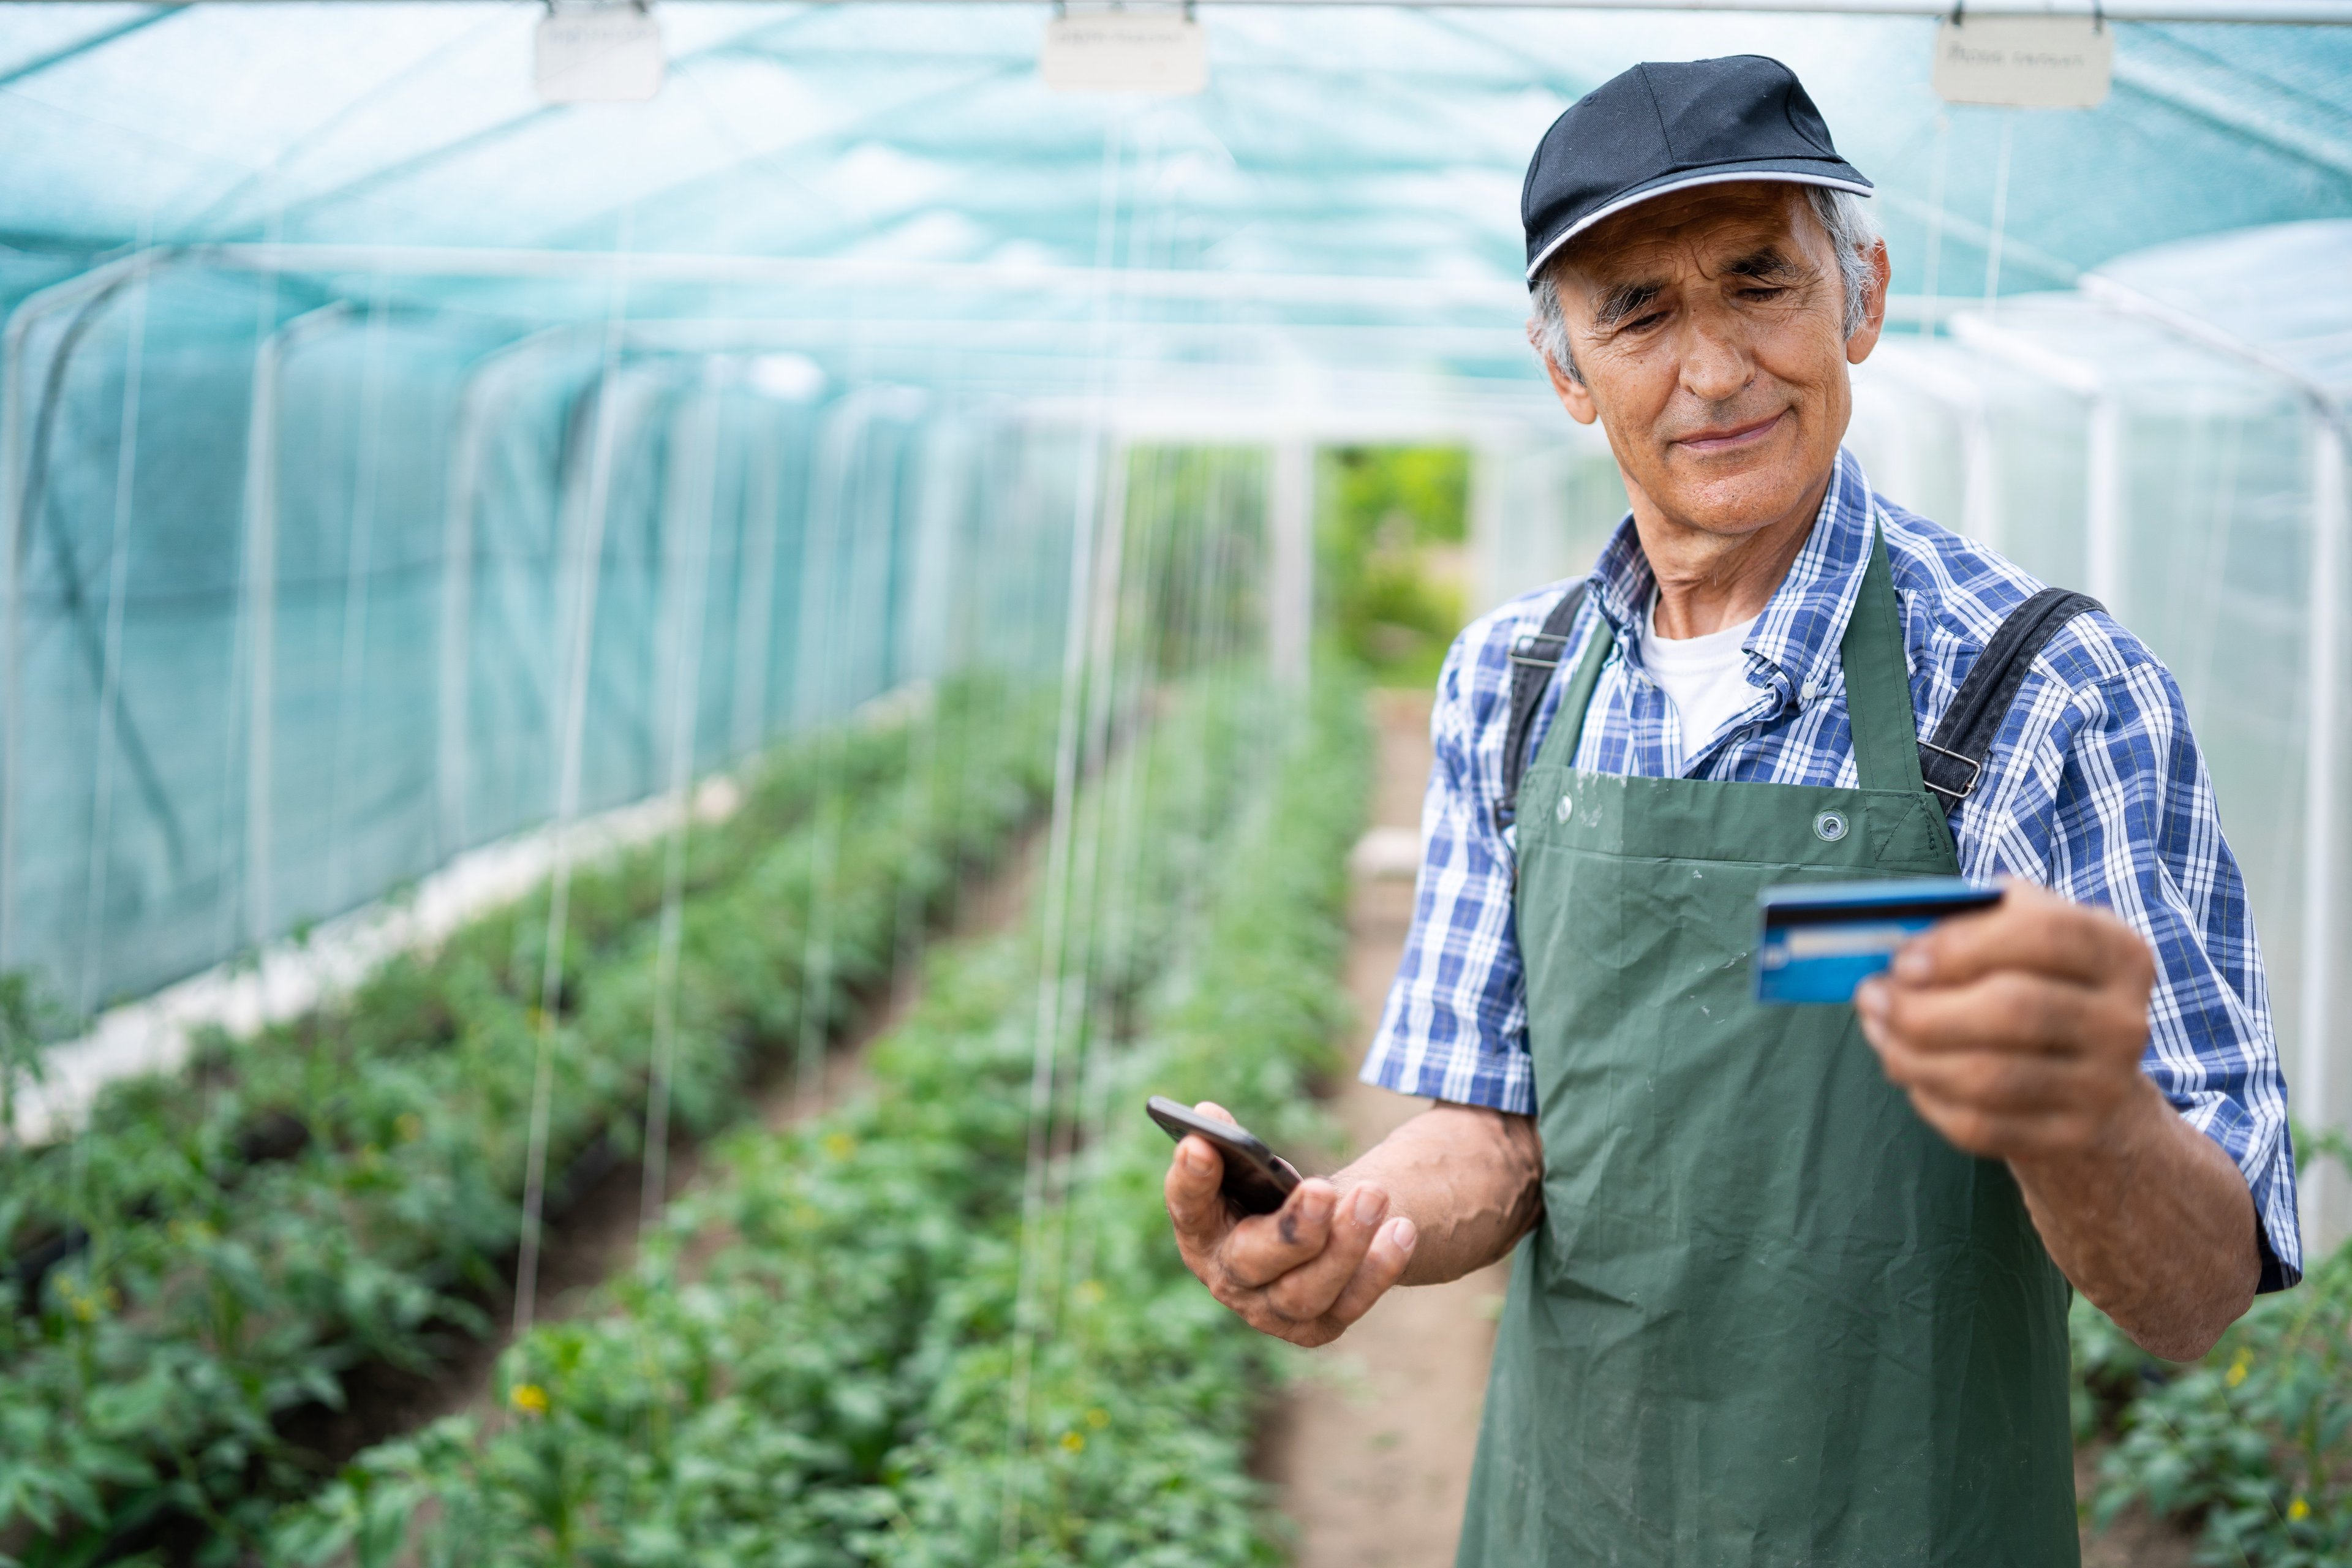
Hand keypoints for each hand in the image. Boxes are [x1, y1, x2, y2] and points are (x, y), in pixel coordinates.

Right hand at [1163, 1101, 1417, 1347]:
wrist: (1309, 1242)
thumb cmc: (1269, 1196)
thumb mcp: (1251, 1169)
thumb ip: (1232, 1143)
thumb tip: (1207, 1115)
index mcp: (1200, 1231)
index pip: (1186, 1207)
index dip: (1190, 1179)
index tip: (1199, 1143)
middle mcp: (1227, 1279)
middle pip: (1253, 1261)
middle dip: (1292, 1227)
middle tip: (1324, 1189)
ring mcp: (1269, 1311)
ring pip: (1305, 1291)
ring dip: (1346, 1244)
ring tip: (1375, 1197)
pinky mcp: (1314, 1328)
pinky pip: (1348, 1304)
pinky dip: (1378, 1270)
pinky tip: (1402, 1231)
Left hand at [1856, 879, 2160, 1162]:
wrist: (2083, 1072)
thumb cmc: (2032, 982)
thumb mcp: (2019, 936)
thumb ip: (1971, 922)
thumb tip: (1901, 938)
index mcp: (2118, 952)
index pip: (2047, 934)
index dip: (1963, 945)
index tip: (1903, 958)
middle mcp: (2124, 1021)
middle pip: (2014, 1009)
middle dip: (1924, 1006)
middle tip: (1873, 996)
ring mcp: (2105, 1085)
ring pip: (1988, 1076)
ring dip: (1912, 1054)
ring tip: (1879, 1031)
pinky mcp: (2072, 1137)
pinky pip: (1980, 1125)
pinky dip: (1928, 1097)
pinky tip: (1909, 1070)